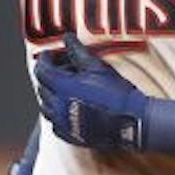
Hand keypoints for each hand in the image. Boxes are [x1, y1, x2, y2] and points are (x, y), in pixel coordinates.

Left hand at [34, 34, 149, 151]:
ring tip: (65, 88)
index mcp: (63, 88)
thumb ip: (78, 52)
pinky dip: (58, 114)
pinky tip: (70, 107)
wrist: (132, 121)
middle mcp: (58, 107)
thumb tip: (68, 39)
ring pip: (46, 107)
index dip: (44, 59)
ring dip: (51, 95)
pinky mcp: (70, 135)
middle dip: (49, 75)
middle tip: (63, 68)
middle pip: (42, 87)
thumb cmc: (117, 94)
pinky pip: (55, 123)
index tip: (50, 54)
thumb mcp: (97, 68)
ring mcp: (63, 123)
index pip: (42, 70)